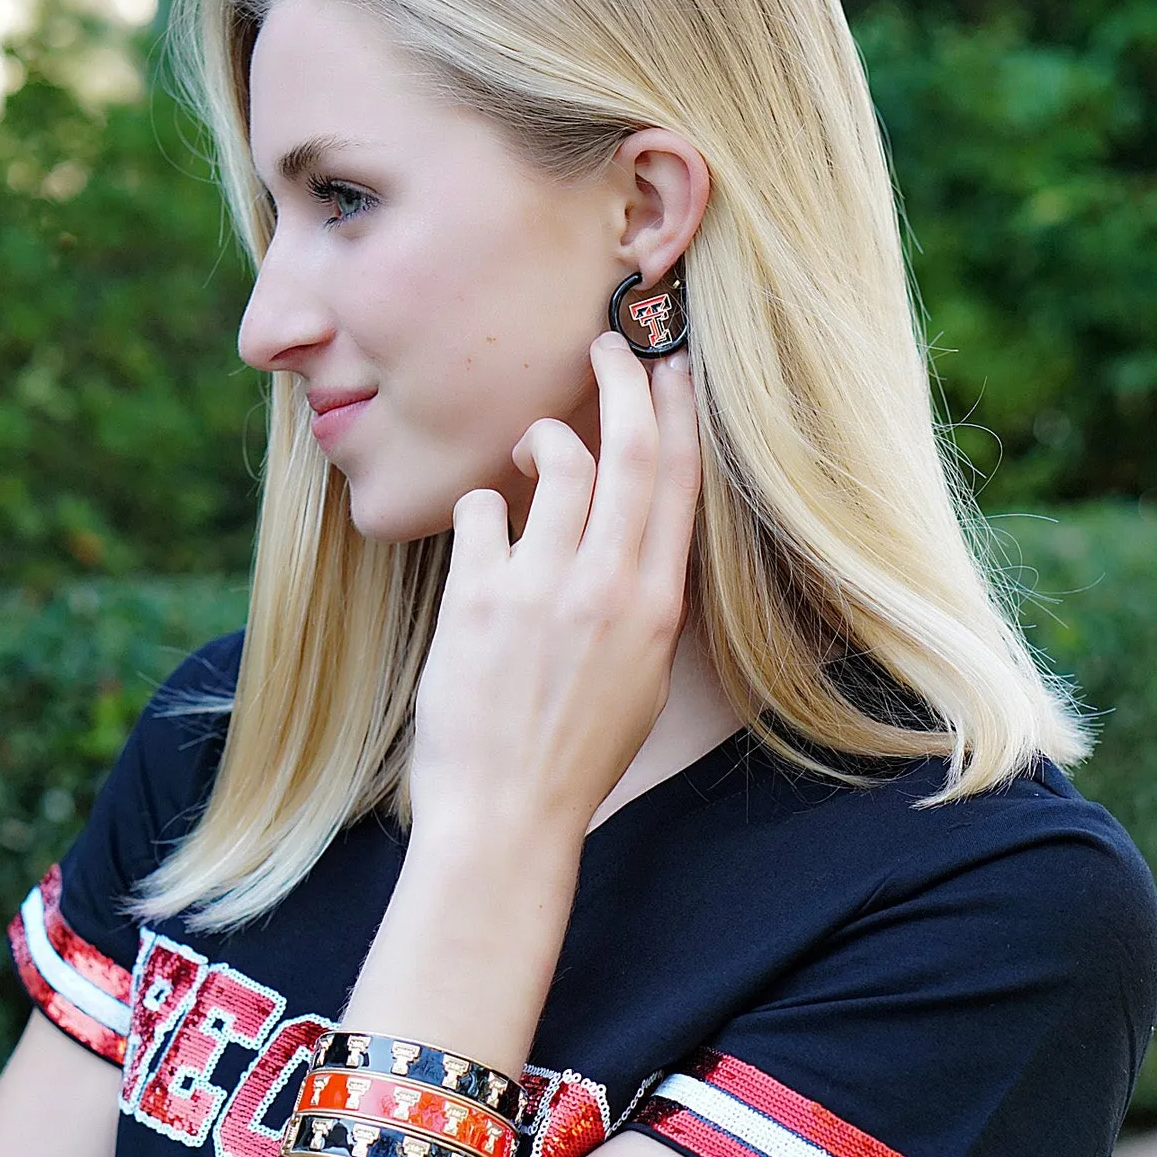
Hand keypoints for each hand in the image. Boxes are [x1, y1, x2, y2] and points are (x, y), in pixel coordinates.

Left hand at [409, 332, 701, 845]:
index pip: (679, 483)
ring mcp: (541, 588)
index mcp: (656, 607)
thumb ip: (640, 604)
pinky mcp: (476, 597)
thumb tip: (632, 543)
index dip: (678, 412)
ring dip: (540, 438)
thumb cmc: (573, 755)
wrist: (506, 813)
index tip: (671, 366)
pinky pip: (480, 510)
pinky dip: (481, 508)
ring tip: (524, 452)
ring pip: (554, 460)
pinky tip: (480, 536)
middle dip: (621, 378)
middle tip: (605, 343)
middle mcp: (606, 587)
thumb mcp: (639, 680)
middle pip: (629, 450)